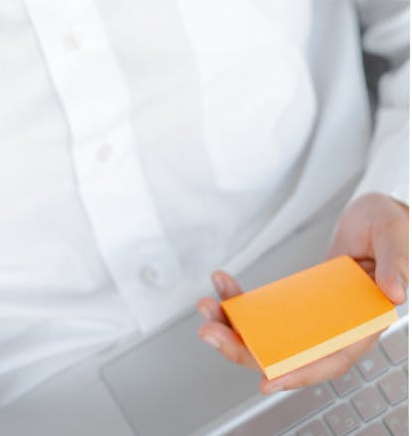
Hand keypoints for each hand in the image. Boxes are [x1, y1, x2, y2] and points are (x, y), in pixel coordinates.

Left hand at [196, 192, 408, 395]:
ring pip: (269, 336)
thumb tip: (394, 292)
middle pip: (287, 353)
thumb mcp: (396, 239)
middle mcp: (334, 327)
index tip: (269, 380)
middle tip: (211, 335)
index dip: (300, 373)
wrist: (375, 218)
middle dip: (246, 349)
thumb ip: (396, 264)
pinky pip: (265, 311)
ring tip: (206, 309)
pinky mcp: (298, 303)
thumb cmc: (390, 231)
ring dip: (234, 328)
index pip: (331, 359)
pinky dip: (240, 301)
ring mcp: (313, 317)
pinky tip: (222, 285)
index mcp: (362, 323)